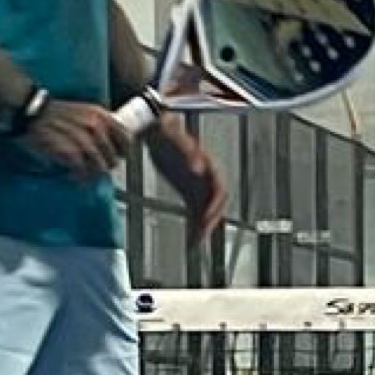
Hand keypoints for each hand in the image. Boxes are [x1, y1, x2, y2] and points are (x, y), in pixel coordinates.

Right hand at [24, 98, 126, 176]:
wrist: (30, 112)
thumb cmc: (53, 113)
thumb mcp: (82, 112)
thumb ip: (97, 125)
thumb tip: (108, 144)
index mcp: (100, 115)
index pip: (126, 138)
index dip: (123, 151)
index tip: (117, 157)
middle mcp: (96, 127)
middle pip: (113, 157)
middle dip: (106, 166)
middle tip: (96, 168)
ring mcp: (84, 140)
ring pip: (100, 167)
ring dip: (92, 174)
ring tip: (84, 174)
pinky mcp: (70, 152)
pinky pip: (83, 171)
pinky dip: (80, 177)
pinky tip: (73, 176)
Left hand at [146, 121, 228, 242]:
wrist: (155, 131)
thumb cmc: (167, 133)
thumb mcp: (177, 140)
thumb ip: (189, 154)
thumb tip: (199, 168)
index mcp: (208, 166)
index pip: (219, 190)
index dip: (215, 206)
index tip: (206, 219)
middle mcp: (206, 177)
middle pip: (215, 204)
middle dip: (210, 221)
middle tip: (201, 236)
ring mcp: (197, 185)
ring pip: (205, 210)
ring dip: (202, 226)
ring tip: (195, 242)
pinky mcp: (187, 190)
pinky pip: (194, 210)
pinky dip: (193, 223)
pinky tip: (189, 235)